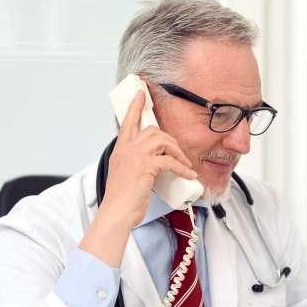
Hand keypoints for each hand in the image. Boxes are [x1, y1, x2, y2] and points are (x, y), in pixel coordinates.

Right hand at [99, 89, 195, 224]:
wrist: (117, 212)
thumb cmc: (122, 199)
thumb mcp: (126, 175)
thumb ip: (136, 163)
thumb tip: (154, 163)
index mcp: (121, 149)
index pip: (128, 121)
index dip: (135, 106)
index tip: (141, 93)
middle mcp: (127, 149)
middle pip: (153, 130)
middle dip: (170, 140)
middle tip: (179, 153)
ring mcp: (136, 156)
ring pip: (163, 141)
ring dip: (178, 152)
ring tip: (185, 165)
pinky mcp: (146, 167)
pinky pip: (170, 161)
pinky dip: (182, 168)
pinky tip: (189, 175)